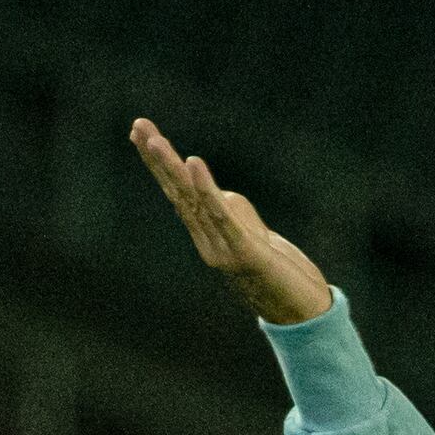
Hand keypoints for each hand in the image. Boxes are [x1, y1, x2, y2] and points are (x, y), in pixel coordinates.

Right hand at [129, 119, 334, 326]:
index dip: (158, 162)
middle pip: (177, 193)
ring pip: (192, 202)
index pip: (176, 191)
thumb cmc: (272, 267)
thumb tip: (216, 194)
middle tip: (138, 126)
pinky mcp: (243, 250)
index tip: (141, 130)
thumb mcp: (247, 229)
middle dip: (157, 159)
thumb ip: (227, 208)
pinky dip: (205, 188)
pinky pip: (221, 216)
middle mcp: (205, 238)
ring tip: (154, 140)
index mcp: (205, 231)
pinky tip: (193, 164)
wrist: (296, 308)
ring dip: (171, 168)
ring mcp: (221, 246)